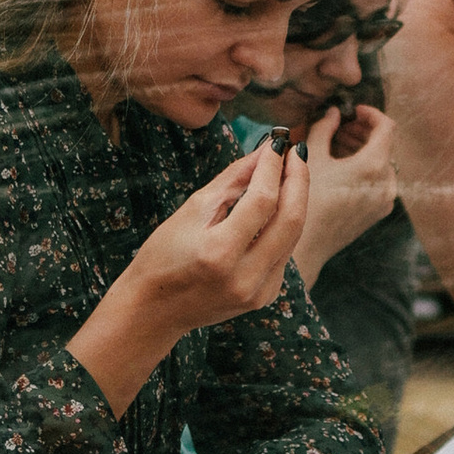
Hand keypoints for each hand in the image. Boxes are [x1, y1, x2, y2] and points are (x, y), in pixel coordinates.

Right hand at [119, 141, 314, 338]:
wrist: (154, 311)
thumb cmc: (163, 256)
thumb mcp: (191, 211)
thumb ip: (232, 181)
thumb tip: (263, 152)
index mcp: (219, 253)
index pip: (262, 201)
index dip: (273, 167)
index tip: (278, 143)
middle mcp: (245, 276)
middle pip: (291, 219)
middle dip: (298, 180)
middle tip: (296, 152)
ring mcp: (258, 292)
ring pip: (293, 236)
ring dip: (297, 200)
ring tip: (291, 170)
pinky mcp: (265, 297)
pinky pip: (284, 253)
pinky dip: (285, 225)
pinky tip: (280, 204)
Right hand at [296, 103, 398, 286]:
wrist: (306, 246)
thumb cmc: (306, 200)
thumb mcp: (311, 157)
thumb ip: (324, 128)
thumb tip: (333, 112)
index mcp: (374, 166)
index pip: (387, 127)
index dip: (371, 114)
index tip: (353, 111)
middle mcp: (387, 184)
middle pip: (385, 146)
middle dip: (363, 132)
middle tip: (340, 126)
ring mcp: (384, 200)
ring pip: (381, 164)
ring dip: (363, 150)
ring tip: (336, 145)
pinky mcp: (377, 212)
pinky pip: (378, 182)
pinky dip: (364, 169)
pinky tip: (340, 168)